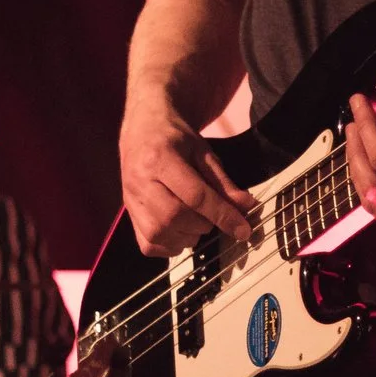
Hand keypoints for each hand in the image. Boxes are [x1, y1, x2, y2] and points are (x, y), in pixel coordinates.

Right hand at [120, 100, 256, 256]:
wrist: (143, 130)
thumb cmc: (176, 138)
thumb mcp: (203, 152)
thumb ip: (223, 182)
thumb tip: (246, 206)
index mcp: (160, 158)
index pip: (194, 195)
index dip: (222, 215)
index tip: (243, 230)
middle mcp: (140, 181)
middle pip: (174, 217)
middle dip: (203, 224)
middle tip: (213, 215)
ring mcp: (130, 200)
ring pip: (160, 234)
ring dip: (188, 236)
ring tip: (197, 221)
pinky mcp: (129, 214)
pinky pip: (148, 245)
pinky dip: (171, 246)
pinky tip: (181, 231)